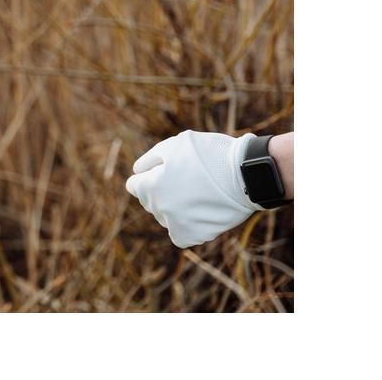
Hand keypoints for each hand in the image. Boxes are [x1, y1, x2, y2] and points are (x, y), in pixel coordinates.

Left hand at [125, 131, 262, 248]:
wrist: (246, 175)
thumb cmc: (209, 155)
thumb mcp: (173, 145)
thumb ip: (149, 160)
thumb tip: (137, 173)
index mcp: (151, 186)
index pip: (135, 186)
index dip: (148, 175)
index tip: (164, 171)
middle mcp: (160, 209)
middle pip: (150, 201)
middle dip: (160, 190)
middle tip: (187, 179)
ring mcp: (177, 224)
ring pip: (165, 217)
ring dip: (174, 207)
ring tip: (197, 193)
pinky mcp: (195, 236)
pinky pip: (180, 234)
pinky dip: (186, 225)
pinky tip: (198, 211)